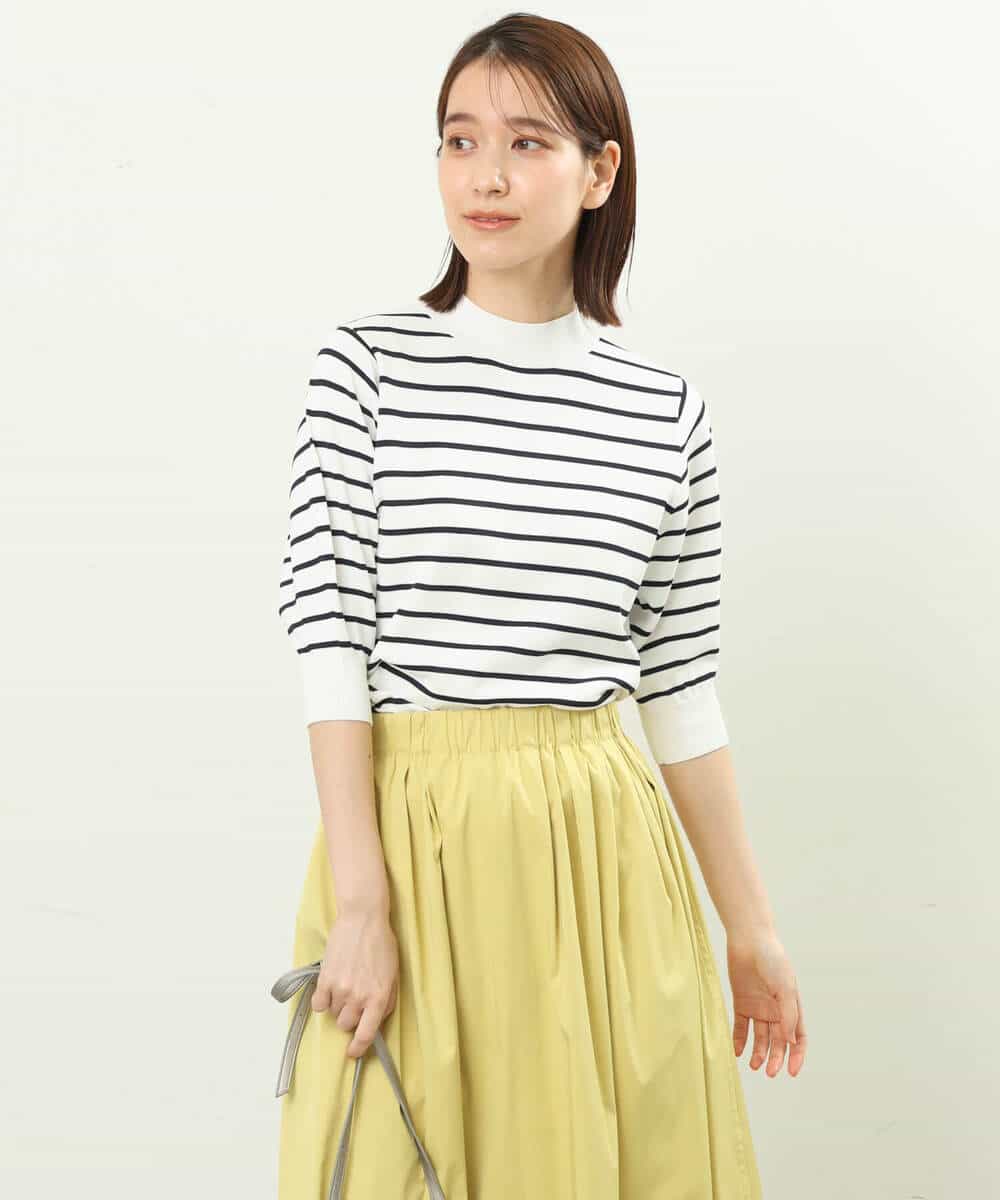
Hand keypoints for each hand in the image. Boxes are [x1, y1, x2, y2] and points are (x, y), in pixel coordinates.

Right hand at [311, 902, 399, 1058]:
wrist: (363, 919)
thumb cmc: (381, 944)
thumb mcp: (393, 974)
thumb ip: (387, 1000)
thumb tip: (377, 1020)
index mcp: (379, 998)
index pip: (367, 1034)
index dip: (359, 1048)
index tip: (353, 1052)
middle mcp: (359, 997)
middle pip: (346, 1025)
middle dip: (350, 1018)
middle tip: (354, 1001)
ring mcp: (340, 989)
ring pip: (333, 1014)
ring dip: (338, 1006)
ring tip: (345, 986)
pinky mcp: (325, 979)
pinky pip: (318, 1005)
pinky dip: (322, 1000)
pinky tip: (329, 988)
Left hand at [726, 927, 805, 1076]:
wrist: (749, 939)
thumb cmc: (772, 960)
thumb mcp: (784, 988)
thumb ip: (788, 1015)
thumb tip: (789, 1042)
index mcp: (792, 1006)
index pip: (798, 1037)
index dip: (797, 1055)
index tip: (792, 1071)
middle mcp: (776, 1010)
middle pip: (778, 1041)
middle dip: (775, 1058)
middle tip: (769, 1072)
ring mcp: (758, 1007)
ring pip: (760, 1037)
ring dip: (758, 1053)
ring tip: (754, 1065)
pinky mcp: (741, 1002)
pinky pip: (741, 1026)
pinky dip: (739, 1040)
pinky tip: (737, 1052)